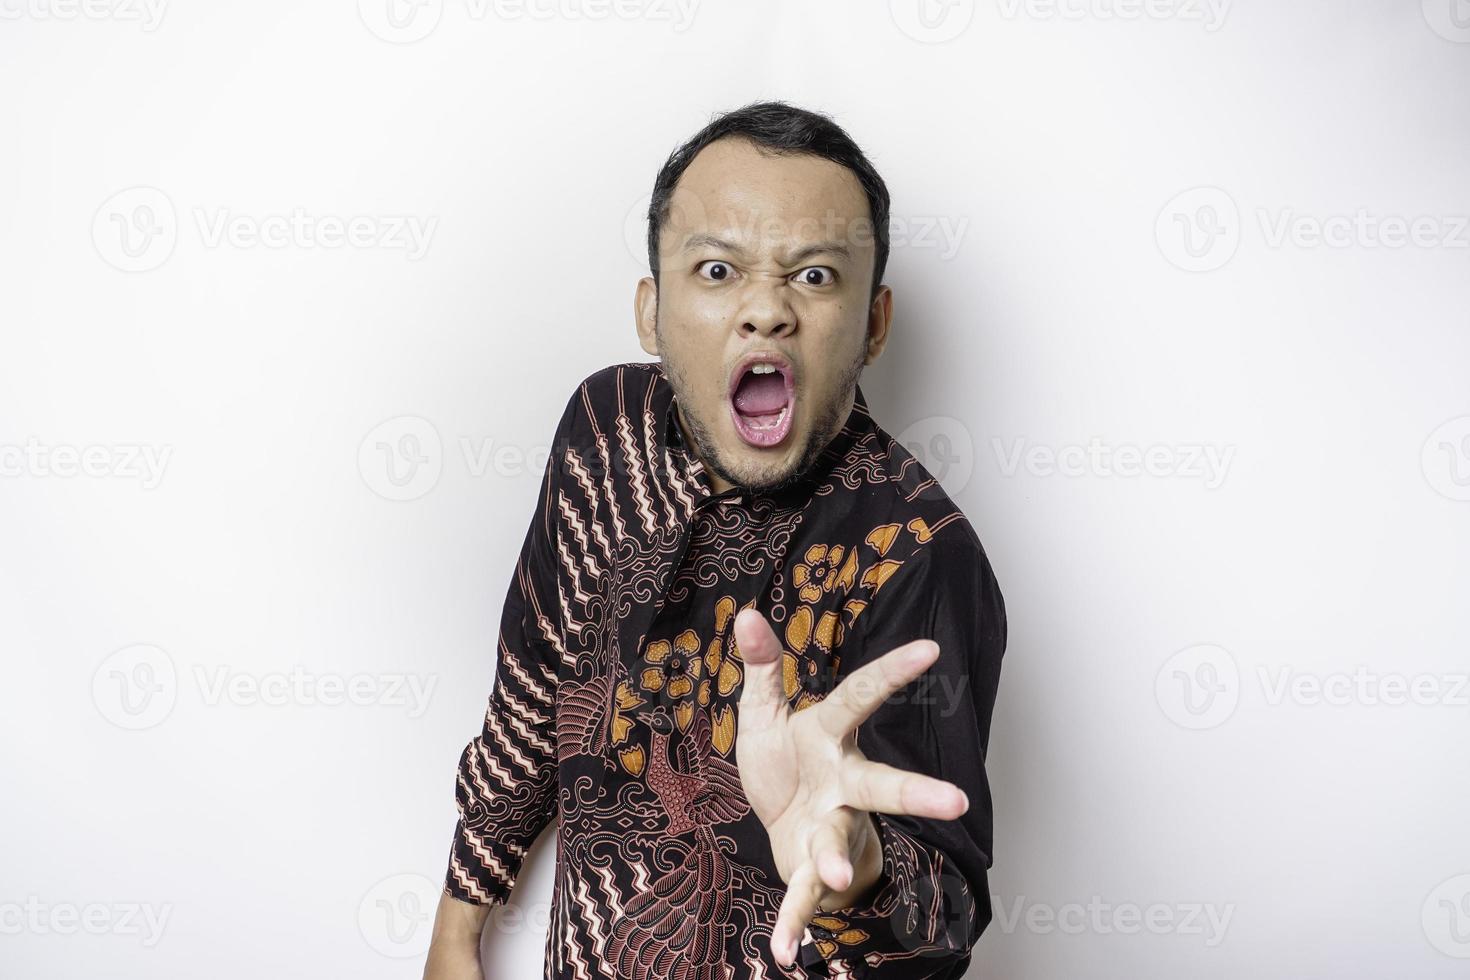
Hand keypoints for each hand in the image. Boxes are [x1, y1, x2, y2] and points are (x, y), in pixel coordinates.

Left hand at [732, 608, 969, 967]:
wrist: (781, 823)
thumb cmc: (782, 761)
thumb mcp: (764, 710)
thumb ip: (763, 666)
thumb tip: (746, 613)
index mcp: (828, 735)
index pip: (860, 698)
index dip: (893, 672)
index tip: (930, 650)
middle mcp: (841, 782)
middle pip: (882, 785)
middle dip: (917, 793)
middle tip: (955, 801)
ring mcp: (830, 825)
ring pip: (842, 840)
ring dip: (837, 858)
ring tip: (834, 874)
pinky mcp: (811, 864)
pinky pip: (804, 893)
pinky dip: (794, 921)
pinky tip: (782, 952)